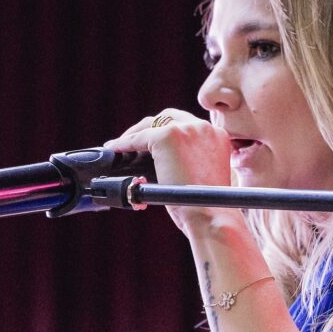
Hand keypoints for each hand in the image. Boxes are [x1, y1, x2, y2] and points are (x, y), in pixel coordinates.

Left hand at [104, 109, 234, 231]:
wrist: (210, 213)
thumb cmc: (207, 205)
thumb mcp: (207, 175)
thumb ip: (194, 160)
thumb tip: (169, 162)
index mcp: (217, 136)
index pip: (186, 125)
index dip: (167, 131)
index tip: (153, 143)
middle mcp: (204, 127)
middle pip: (169, 118)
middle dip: (149, 127)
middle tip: (134, 141)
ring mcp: (186, 130)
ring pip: (151, 124)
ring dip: (135, 134)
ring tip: (121, 145)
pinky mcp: (167, 137)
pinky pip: (138, 138)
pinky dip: (124, 144)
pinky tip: (115, 150)